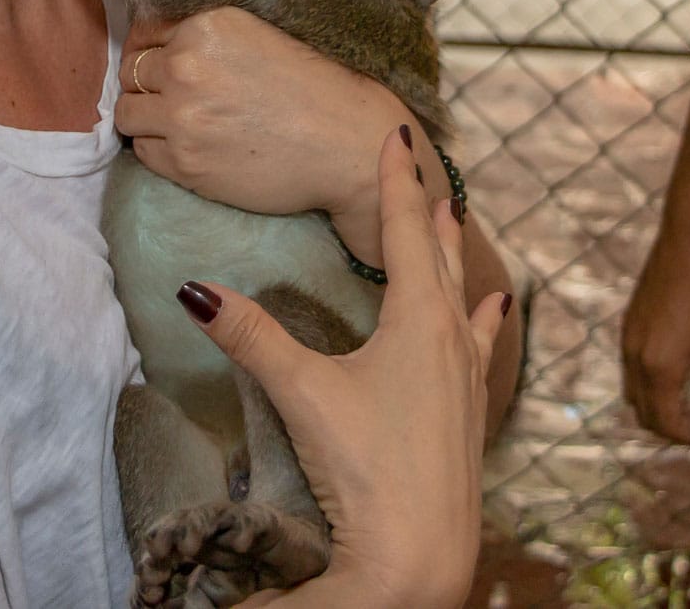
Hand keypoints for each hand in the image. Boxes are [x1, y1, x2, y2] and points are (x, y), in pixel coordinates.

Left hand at [114, 8, 396, 226]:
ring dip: (145, 118)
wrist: (347, 145)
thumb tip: (164, 40)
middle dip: (146, 84)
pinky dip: (158, 149)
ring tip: (175, 124)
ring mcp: (181, 116)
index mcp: (208, 24)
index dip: (151, 48)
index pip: (145, 30)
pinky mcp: (184, 162)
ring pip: (127, 113)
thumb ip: (210, 32)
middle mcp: (187, 64)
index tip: (161, 62)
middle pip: (130, 72)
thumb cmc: (317, 89)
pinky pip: (143, 151)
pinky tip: (188, 147)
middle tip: (172, 97)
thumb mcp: (262, 34)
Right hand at [180, 128, 508, 608]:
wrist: (421, 557)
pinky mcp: (471, 417)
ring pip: (465, 298)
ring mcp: (469, 382)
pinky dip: (483, 312)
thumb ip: (252, 338)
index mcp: (420, 322)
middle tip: (424, 168)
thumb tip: (194, 289)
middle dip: (427, 211)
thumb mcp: (304, 394)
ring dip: (453, 257)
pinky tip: (494, 314)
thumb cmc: (369, 468)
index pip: (405, 232)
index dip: (397, 181)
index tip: (397, 134)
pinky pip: (482, 341)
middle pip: (441, 258)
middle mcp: (453, 341)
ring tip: (455, 226)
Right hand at [620, 231, 689, 445]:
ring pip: (634, 393)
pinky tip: (681, 370)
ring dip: (661, 407)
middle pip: (644, 414)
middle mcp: (634, 357)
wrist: (688, 239)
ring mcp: (627, 340)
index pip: (666, 423)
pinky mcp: (629, 325)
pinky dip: (652, 386)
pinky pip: (632, 370)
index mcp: (658, 366)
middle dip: (675, 428)